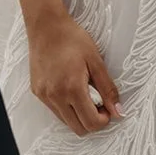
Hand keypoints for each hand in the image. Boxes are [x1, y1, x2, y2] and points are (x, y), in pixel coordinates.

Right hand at [27, 11, 120, 135]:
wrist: (46, 26)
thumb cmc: (72, 38)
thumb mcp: (96, 61)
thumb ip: (107, 89)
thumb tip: (118, 111)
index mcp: (72, 88)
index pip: (91, 123)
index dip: (104, 120)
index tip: (108, 107)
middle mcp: (55, 96)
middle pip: (78, 128)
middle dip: (92, 121)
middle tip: (98, 102)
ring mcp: (44, 96)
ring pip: (66, 122)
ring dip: (78, 115)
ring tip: (84, 92)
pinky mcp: (37, 92)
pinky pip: (55, 111)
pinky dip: (66, 107)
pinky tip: (70, 88)